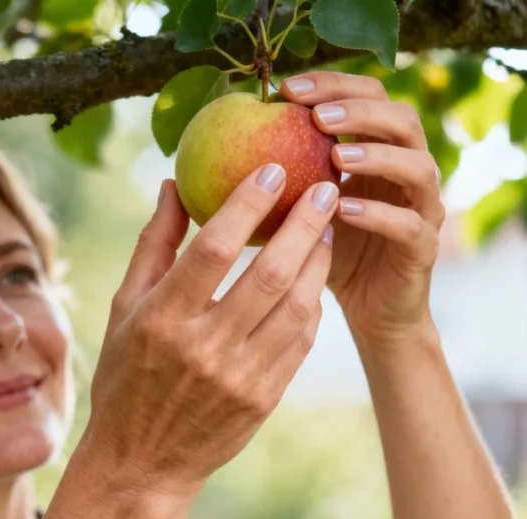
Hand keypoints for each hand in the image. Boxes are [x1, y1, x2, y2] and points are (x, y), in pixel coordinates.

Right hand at [83, 166, 337, 496]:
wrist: (143, 459)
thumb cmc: (125, 374)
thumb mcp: (123, 307)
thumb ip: (153, 244)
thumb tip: (173, 184)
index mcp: (161, 320)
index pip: (212, 250)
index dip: (246, 205)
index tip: (271, 169)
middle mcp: (203, 349)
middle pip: (268, 274)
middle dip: (304, 224)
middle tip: (324, 187)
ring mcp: (239, 378)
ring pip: (297, 306)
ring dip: (318, 260)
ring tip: (326, 227)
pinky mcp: (264, 398)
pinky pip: (302, 340)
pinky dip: (311, 303)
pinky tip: (313, 277)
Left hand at [281, 71, 443, 342]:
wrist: (369, 310)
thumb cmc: (325, 252)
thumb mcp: (296, 208)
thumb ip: (277, 175)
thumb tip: (216, 146)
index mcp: (379, 152)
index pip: (370, 97)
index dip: (334, 85)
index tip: (287, 90)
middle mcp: (407, 173)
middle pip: (403, 120)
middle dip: (361, 111)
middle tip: (317, 115)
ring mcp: (422, 209)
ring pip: (419, 167)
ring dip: (377, 156)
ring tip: (335, 156)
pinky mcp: (423, 249)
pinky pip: (410, 225)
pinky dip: (378, 213)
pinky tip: (343, 208)